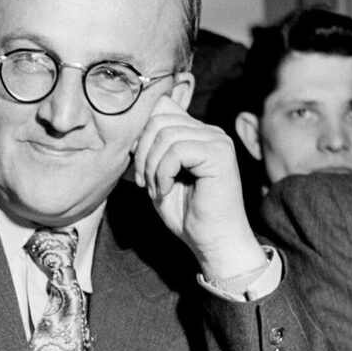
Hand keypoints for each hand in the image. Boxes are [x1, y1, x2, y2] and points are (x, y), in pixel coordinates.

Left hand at [131, 96, 265, 279]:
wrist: (213, 242)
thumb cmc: (186, 213)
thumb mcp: (158, 175)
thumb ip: (150, 149)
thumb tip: (131, 129)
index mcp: (196, 132)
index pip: (161, 108)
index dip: (141, 134)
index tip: (139, 166)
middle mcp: (209, 131)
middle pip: (159, 118)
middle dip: (142, 152)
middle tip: (144, 182)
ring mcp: (217, 140)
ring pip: (165, 134)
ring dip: (152, 166)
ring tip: (156, 189)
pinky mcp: (220, 154)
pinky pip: (177, 150)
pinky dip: (163, 172)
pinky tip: (166, 190)